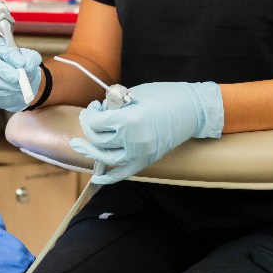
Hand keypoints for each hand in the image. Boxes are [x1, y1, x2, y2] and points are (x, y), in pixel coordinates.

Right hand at [0, 35, 42, 111]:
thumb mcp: (29, 60)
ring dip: (4, 83)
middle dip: (1, 69)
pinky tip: (10, 91)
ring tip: (19, 86)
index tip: (20, 63)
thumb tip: (26, 64)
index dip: (5, 53)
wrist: (20, 86)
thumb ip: (30, 59)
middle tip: (17, 77)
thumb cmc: (20, 68)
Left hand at [69, 81, 223, 183]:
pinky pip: (123, 173)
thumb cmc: (165, 96)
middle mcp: (133, 141)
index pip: (97, 123)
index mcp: (129, 121)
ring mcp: (140, 153)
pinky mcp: (147, 160)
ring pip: (106, 158)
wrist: (192, 110)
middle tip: (91, 117)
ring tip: (79, 145)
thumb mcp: (135, 95)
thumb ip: (115, 106)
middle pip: (99, 140)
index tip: (92, 107)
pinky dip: (108, 177)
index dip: (89, 114)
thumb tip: (100, 113)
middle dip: (89, 128)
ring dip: (91, 151)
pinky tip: (97, 176)